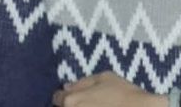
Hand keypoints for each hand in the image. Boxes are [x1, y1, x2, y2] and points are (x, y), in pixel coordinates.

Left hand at [52, 72, 166, 106]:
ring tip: (96, 105)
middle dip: (73, 104)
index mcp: (71, 100)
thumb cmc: (122, 92)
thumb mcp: (105, 77)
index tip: (78, 95)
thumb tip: (66, 86)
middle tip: (89, 101)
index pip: (57, 98)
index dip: (67, 95)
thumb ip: (83, 81)